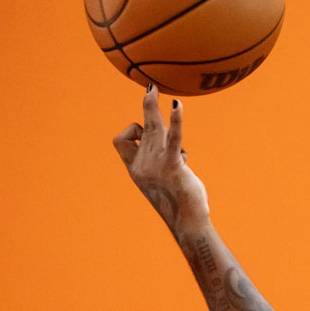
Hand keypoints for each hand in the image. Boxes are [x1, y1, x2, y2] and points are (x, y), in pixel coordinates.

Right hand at [113, 85, 209, 234]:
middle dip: (146, 107)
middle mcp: (142, 164)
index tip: (150, 139)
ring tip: (154, 88)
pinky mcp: (173, 165)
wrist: (186, 222)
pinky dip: (176, 121)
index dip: (134, 132)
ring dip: (153, 108)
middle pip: (140, 128)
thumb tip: (181, 152)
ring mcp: (155, 164)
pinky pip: (173, 138)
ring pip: (152, 128)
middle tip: (151, 87)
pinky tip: (177, 106)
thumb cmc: (180, 203)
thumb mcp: (166, 180)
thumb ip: (167, 162)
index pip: (123, 140)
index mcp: (136, 168)